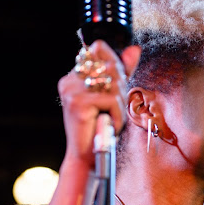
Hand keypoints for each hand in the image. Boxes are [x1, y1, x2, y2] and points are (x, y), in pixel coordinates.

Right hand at [58, 40, 140, 167]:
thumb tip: (134, 49)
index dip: (115, 62)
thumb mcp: (114, 95)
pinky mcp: (78, 103)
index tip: (118, 84)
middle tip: (114, 109)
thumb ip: (122, 72)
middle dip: (120, 88)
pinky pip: (111, 99)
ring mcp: (71, 91)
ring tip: (110, 118)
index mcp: (74, 76)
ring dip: (119, 104)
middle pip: (110, 66)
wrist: (88, 156)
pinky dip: (116, 115)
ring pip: (112, 83)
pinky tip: (108, 124)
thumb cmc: (101, 127)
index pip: (98, 48)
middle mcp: (69, 80)